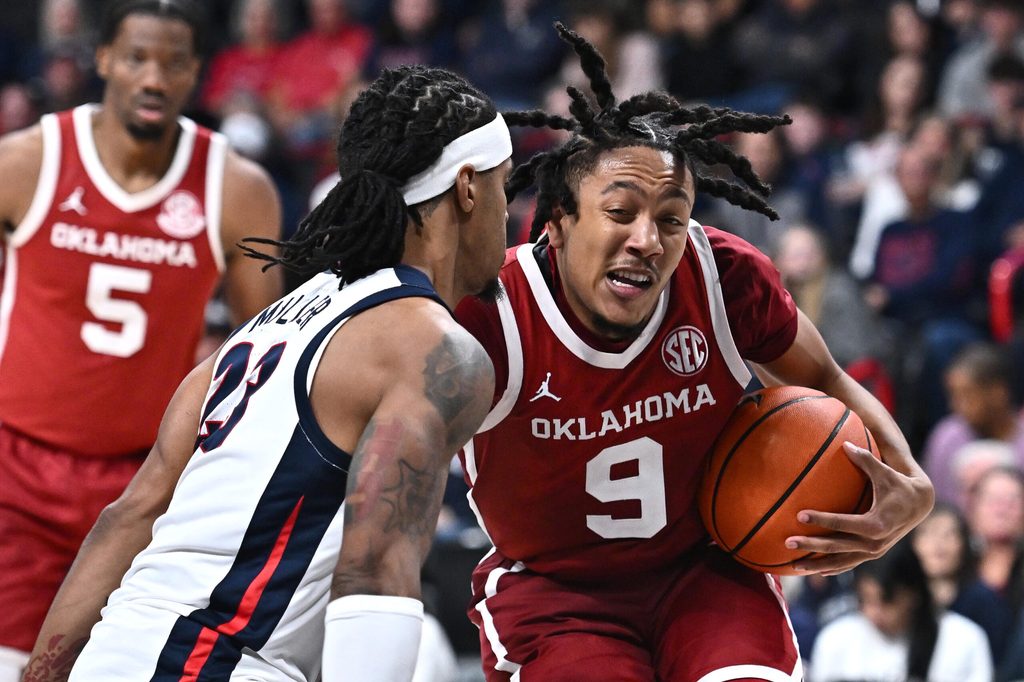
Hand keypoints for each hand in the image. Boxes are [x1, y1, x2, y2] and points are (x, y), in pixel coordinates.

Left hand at [784, 441, 933, 575]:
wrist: (920, 505)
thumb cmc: (899, 484)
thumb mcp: (884, 472)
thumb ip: (865, 459)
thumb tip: (845, 443)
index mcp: (877, 524)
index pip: (843, 523)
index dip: (821, 519)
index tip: (799, 515)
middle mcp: (875, 543)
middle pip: (836, 546)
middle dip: (811, 545)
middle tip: (787, 542)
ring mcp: (873, 552)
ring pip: (840, 561)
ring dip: (816, 564)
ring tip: (792, 566)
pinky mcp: (872, 554)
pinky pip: (848, 564)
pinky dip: (832, 568)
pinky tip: (814, 570)